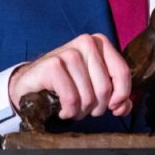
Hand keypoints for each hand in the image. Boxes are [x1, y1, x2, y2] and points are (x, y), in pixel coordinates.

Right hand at [8, 34, 132, 119]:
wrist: (31, 85)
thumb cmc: (67, 85)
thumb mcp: (95, 88)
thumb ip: (116, 97)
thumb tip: (123, 107)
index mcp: (100, 43)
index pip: (122, 72)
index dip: (121, 96)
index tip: (113, 108)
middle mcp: (86, 42)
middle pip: (105, 88)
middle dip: (96, 108)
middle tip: (84, 109)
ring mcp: (68, 52)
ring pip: (88, 96)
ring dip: (81, 112)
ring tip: (72, 109)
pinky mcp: (53, 65)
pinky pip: (72, 99)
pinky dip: (69, 111)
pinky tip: (62, 110)